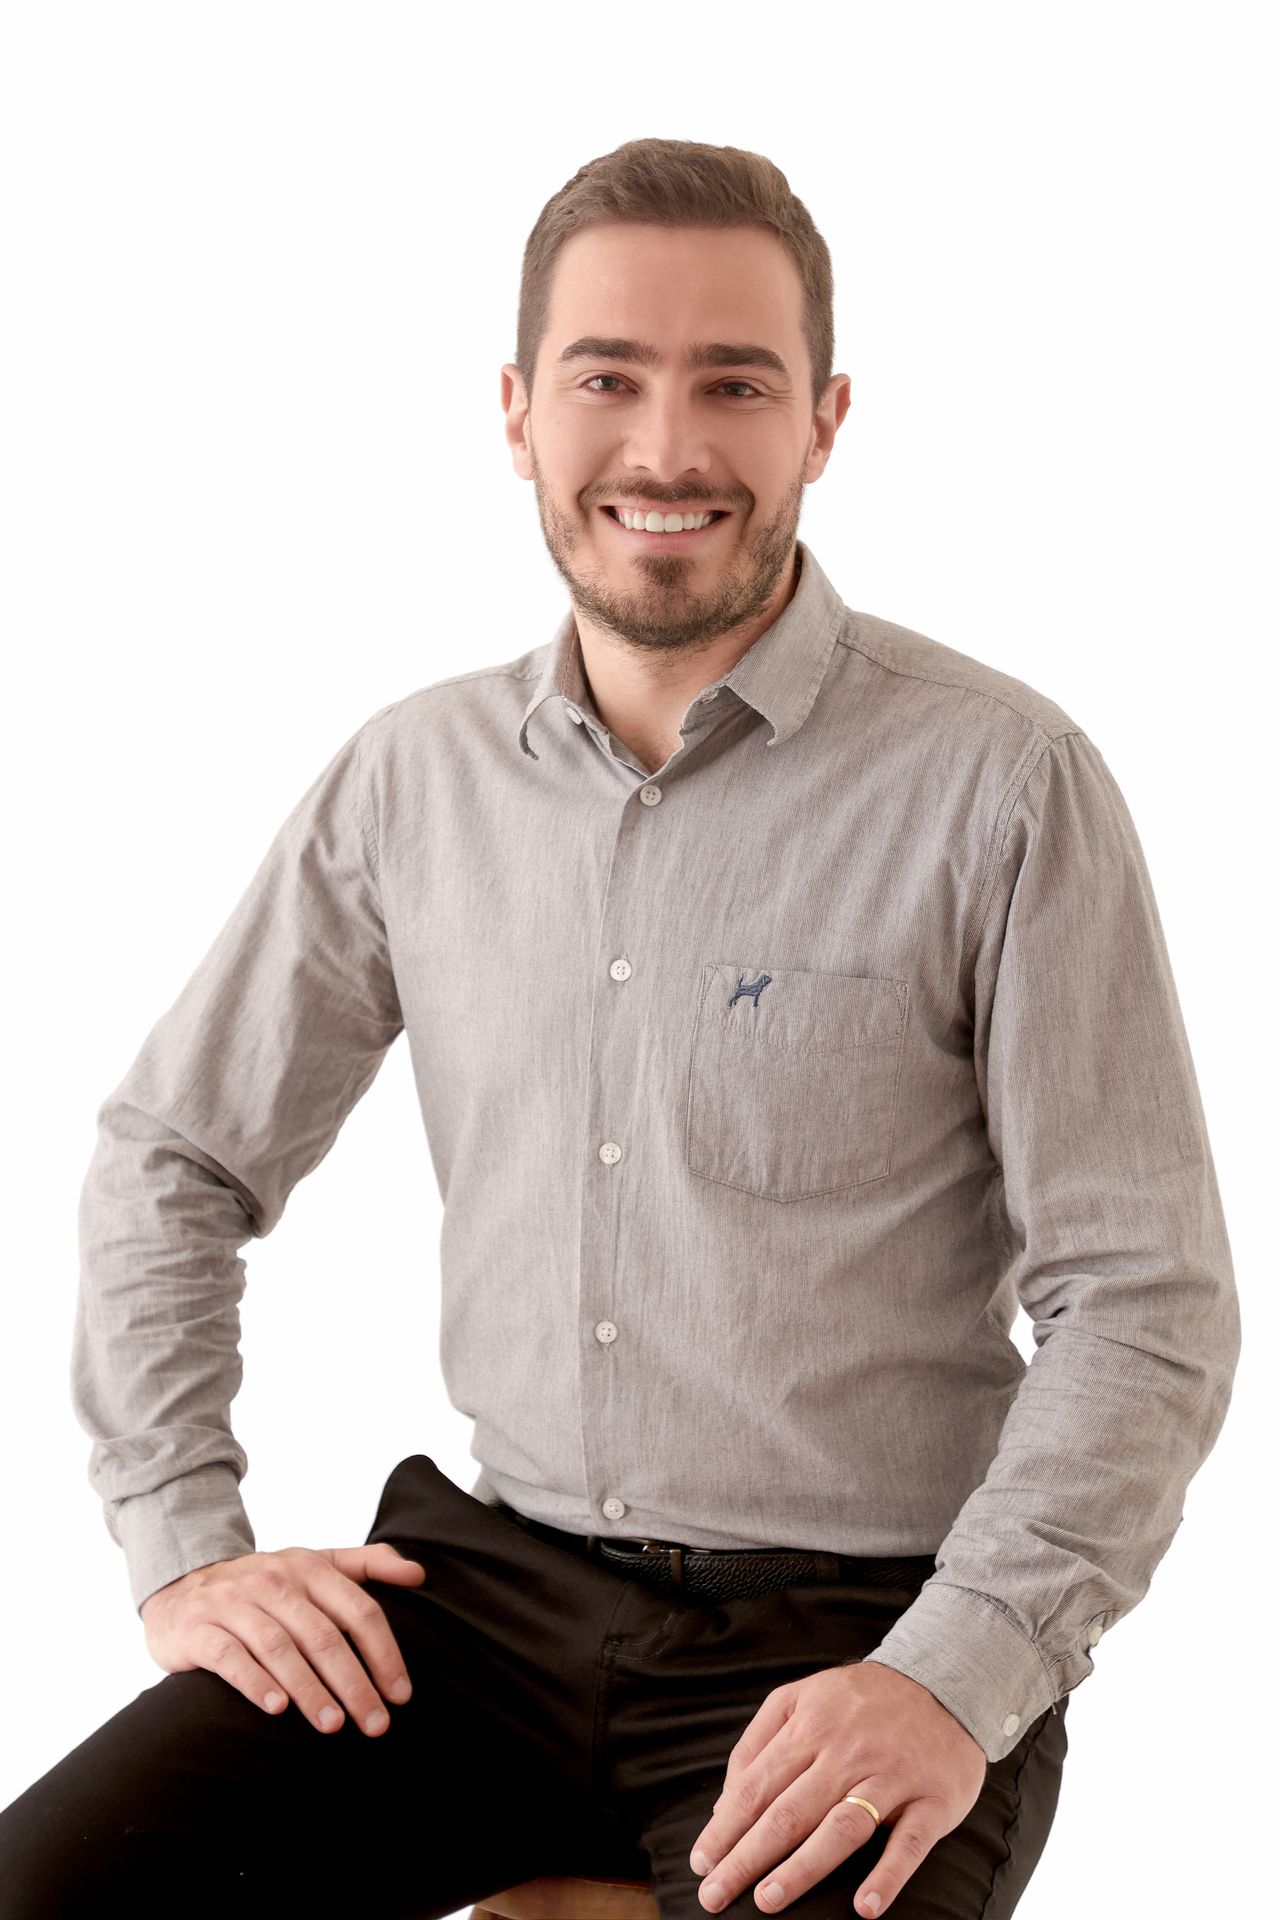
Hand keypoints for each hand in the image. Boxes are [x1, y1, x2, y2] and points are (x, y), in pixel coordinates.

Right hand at [139, 1543, 427, 1736]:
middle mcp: (274, 1581)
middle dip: (353, 1682)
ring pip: (279, 1647)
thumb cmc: (264, 1584)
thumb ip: (368, 1564)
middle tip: (375, 1723)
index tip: (400, 1694)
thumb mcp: (314, 1563)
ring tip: (333, 1724)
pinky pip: (230, 1657)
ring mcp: (233, 1603)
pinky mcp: (198, 1629)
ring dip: (309, 1688)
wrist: (182, 1585)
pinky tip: (277, 1708)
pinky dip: (255, 1682)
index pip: (358, 1610)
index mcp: (309, 1567)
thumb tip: (420, 1574)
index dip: (383, 1652)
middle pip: (323, 1635)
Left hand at [688, 1661, 986, 1915]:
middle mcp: (845, 1753)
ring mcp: (890, 1777)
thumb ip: (760, 1741)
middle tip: (715, 1897)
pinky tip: (865, 1906)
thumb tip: (725, 1802)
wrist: (945, 1681)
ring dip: (802, 1867)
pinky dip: (888, 1875)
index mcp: (808, 1727)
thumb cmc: (861, 1700)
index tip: (702, 1864)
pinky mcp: (932, 1799)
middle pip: (788, 1813)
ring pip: (840, 1828)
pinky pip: (909, 1843)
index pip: (756, 1787)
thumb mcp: (802, 1697)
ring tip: (768, 1900)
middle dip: (746, 1858)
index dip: (725, 1829)